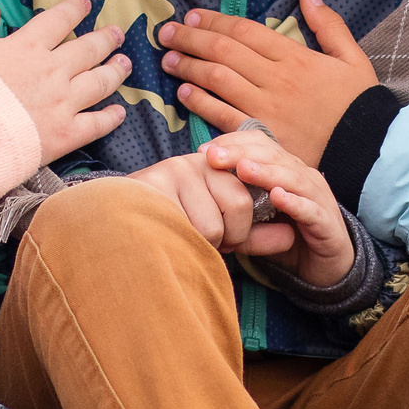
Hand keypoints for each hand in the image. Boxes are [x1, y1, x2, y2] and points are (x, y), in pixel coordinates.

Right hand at [0, 0, 127, 163]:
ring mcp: (63, 102)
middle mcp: (53, 70)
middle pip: (88, 49)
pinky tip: (119, 112)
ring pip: (100, 81)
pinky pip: (97, 123)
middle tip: (116, 33)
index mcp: (28, 46)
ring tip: (125, 63)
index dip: (74, 8)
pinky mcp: (67, 133)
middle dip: (105, 38)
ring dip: (116, 71)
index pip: (58, 20)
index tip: (85, 2)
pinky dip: (111, 117)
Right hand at [128, 152, 295, 259]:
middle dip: (230, 236)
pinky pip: (190, 230)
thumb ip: (257, 235)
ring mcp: (173, 171)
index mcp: (212, 167)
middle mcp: (194, 162)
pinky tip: (167, 237)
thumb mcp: (221, 232)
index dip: (245, 226)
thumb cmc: (173, 231)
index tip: (227, 238)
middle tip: (205, 241)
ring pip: (214, 225)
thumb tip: (293, 236)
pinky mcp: (155, 187)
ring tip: (182, 237)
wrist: (114, 232)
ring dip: (203, 245)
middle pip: (240, 205)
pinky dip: (186, 245)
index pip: (250, 194)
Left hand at [158, 0, 377, 162]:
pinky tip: (183, 93)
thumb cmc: (359, 104)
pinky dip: (200, 103)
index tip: (193, 17)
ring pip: (217, 80)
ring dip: (188, 67)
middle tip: (166, 32)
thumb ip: (328, 24)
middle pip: (224, 51)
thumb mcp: (352, 57)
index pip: (245, 31)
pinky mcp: (261, 136)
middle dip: (191, 38)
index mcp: (296, 56)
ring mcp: (266, 108)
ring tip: (168, 58)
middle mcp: (277, 79)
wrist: (369, 151)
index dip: (214, 21)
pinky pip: (222, 116)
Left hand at [201, 127, 352, 286]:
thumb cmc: (288, 236)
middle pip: (272, 155)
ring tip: (243, 170)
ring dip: (267, 173)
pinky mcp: (327, 223)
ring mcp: (318, 197)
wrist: (326, 268)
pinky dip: (295, 202)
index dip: (233, 143)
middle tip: (213, 156)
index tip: (204, 150)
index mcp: (286, 168)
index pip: (260, 143)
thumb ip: (234, 198)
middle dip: (241, 153)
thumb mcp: (256, 214)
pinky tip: (278, 197)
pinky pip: (311, 210)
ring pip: (292, 178)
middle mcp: (303, 176)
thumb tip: (198, 187)